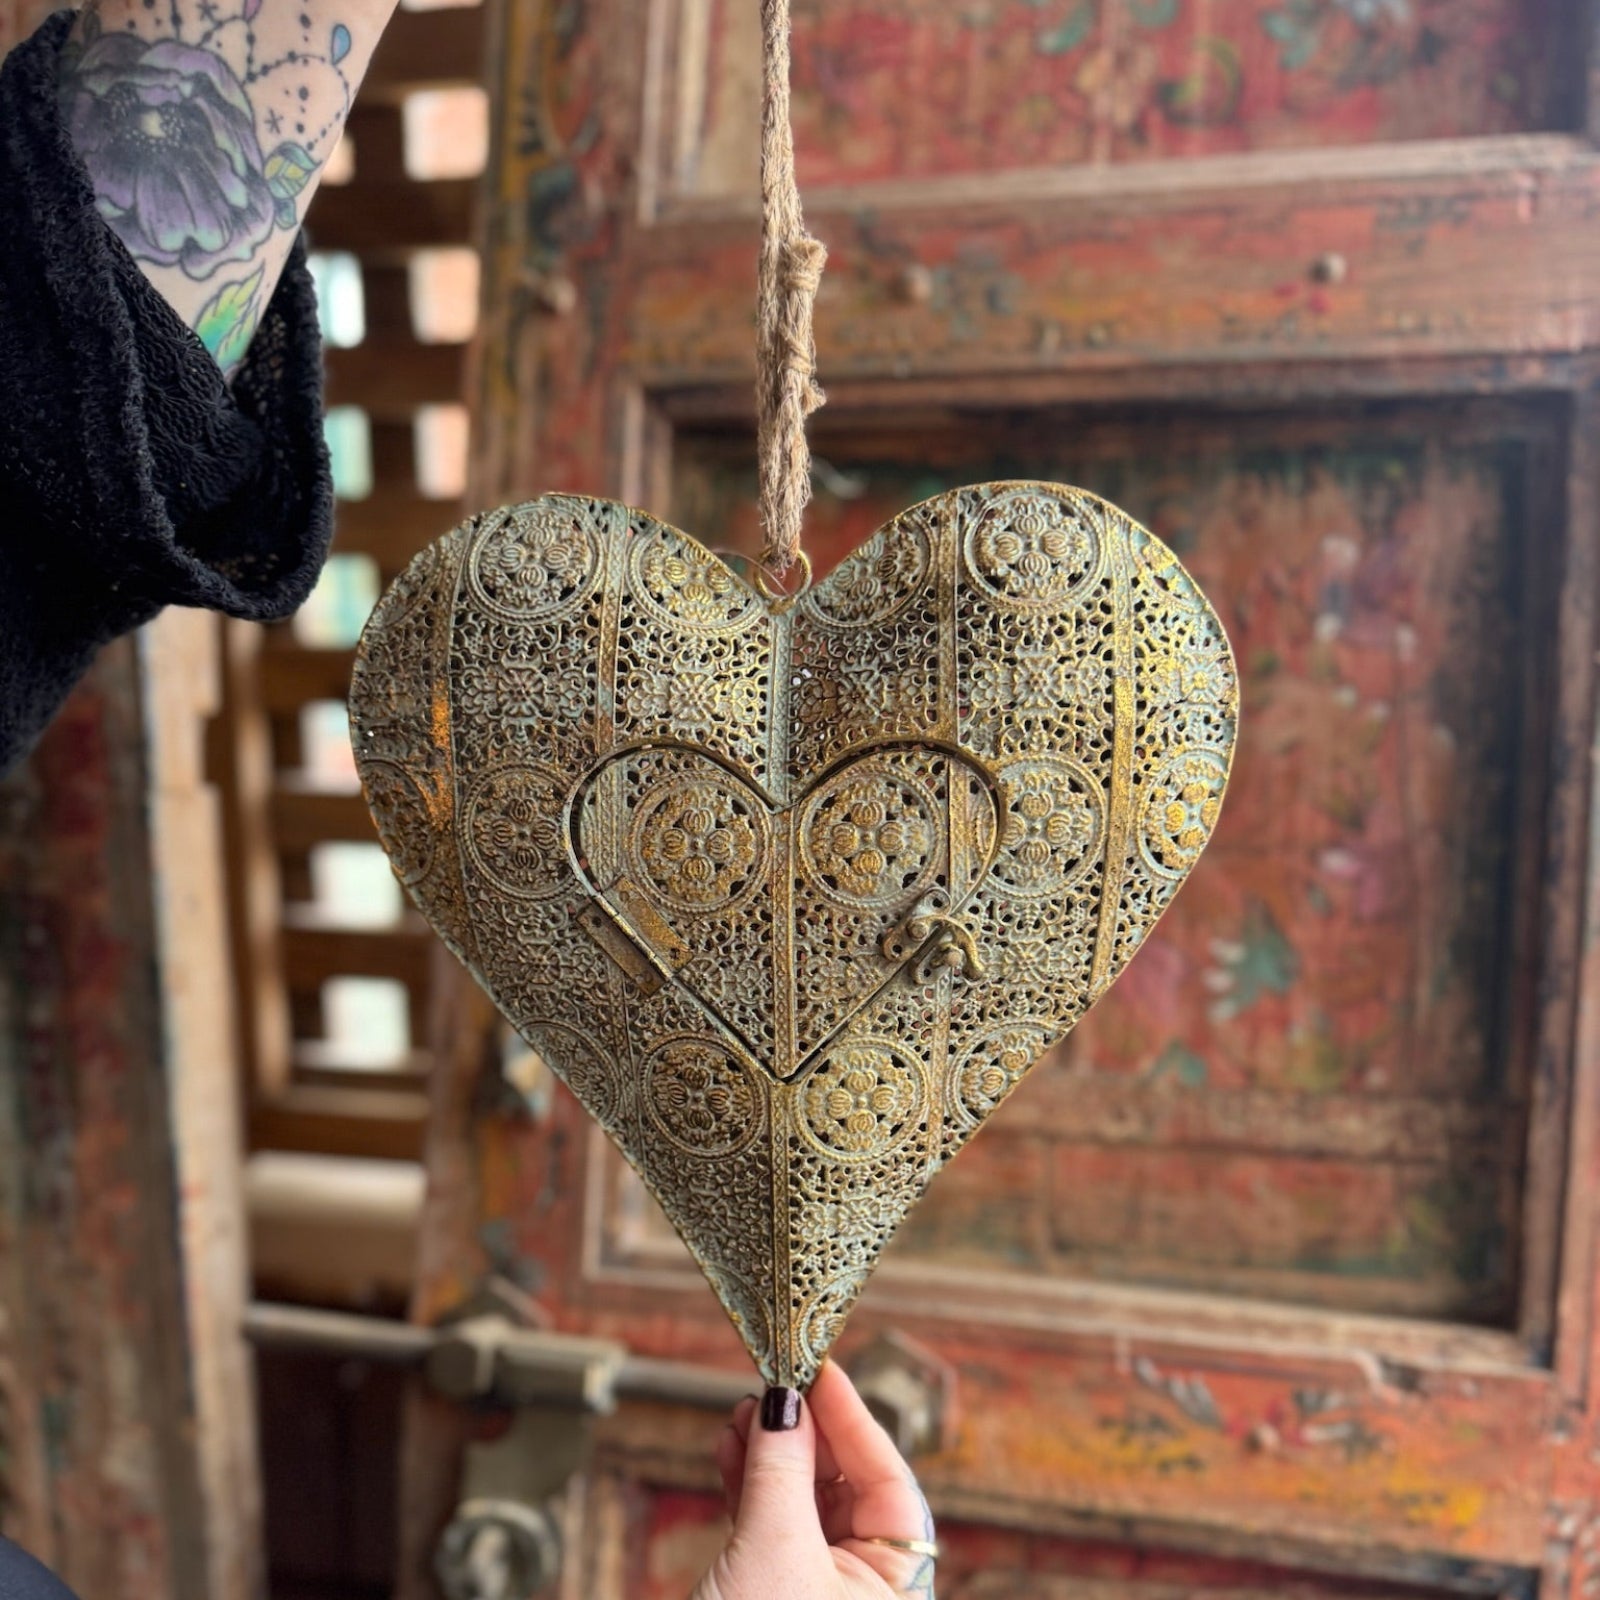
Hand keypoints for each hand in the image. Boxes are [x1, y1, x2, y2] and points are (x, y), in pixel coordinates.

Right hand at [691, 1359, 937, 1599]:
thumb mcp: (775, 1549)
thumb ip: (782, 1470)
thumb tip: (787, 1400)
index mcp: (897, 1583)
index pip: (889, 1482)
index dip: (853, 1420)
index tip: (821, 1369)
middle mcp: (866, 1584)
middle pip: (844, 1484)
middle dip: (803, 1432)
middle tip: (775, 1384)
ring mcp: (819, 1587)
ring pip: (803, 1500)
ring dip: (770, 1452)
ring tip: (744, 1412)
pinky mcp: (775, 1589)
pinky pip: (772, 1523)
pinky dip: (750, 1484)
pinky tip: (730, 1447)